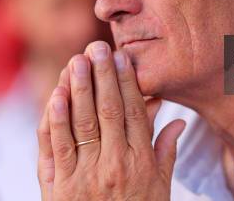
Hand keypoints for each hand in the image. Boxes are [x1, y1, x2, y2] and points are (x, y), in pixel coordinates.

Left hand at [37, 41, 184, 200]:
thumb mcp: (160, 190)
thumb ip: (166, 154)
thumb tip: (179, 122)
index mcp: (140, 163)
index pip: (132, 113)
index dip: (126, 83)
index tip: (122, 58)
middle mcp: (113, 165)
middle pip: (106, 111)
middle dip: (102, 76)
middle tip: (97, 48)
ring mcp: (84, 175)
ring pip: (80, 123)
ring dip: (78, 89)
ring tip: (76, 61)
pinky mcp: (59, 187)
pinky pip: (56, 148)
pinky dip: (53, 120)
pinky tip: (56, 96)